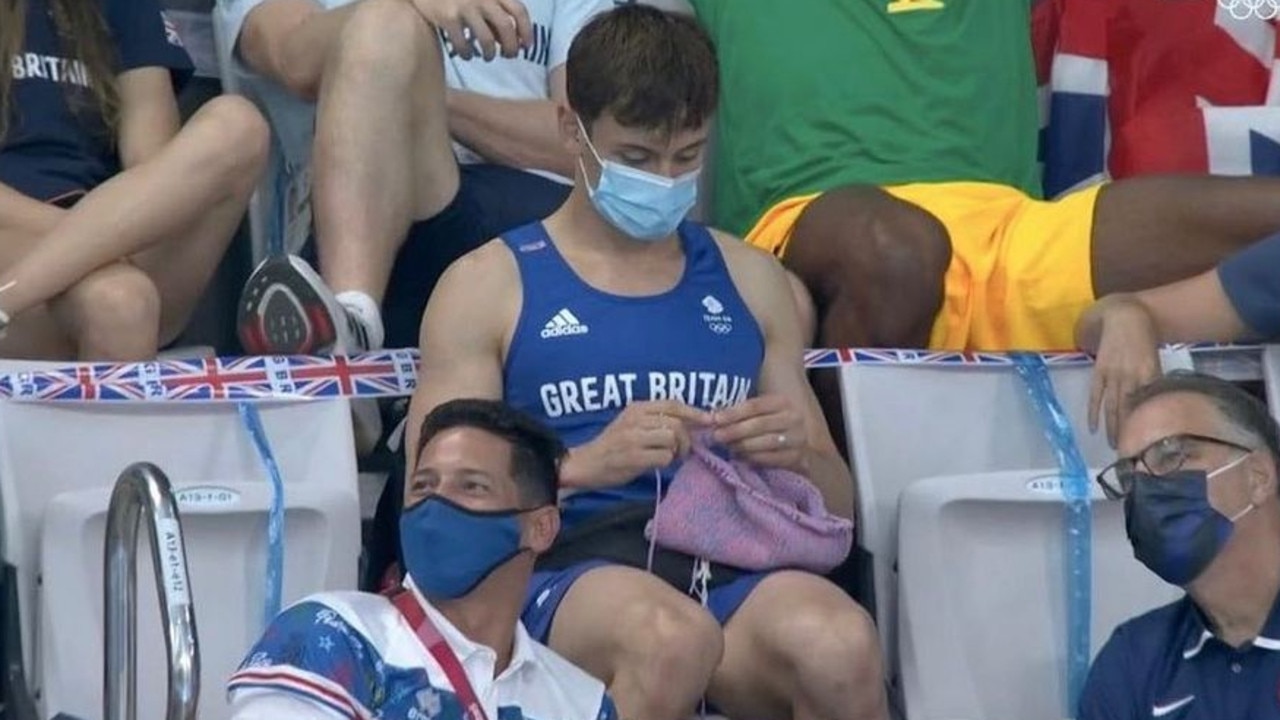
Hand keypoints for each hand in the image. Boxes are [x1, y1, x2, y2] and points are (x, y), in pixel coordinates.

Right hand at [408, 0, 532, 60]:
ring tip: (487, 56)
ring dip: (490, 53)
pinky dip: (467, 54)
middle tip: (508, 56)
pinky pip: (463, 44)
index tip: (527, 46)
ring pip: (487, 39)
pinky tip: (466, 55)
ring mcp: (465, 7)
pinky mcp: (447, 17)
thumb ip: (494, 13)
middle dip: (511, 47)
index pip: (519, 11)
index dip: (526, 31)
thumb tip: (508, 41)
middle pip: (506, 27)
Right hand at [574, 400, 711, 487]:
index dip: (694, 412)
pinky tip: (656, 464)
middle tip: (683, 452)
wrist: (586, 464)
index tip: (708, 421)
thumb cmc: (613, 446)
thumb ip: (656, 421)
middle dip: (687, 439)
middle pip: (676, 423)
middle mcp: (635, 419)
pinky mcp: (633, 457)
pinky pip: (664, 457)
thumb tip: (691, 424)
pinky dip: (666, 462)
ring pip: (672, 438)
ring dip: (677, 451)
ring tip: (670, 458)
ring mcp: (634, 438)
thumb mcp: (632, 425)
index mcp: (636, 408)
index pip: (673, 404)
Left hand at [711, 394, 808, 471]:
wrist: (796, 444)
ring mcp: (798, 439)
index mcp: (782, 402)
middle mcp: (793, 418)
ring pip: (767, 442)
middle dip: (735, 430)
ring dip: (743, 445)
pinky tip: (741, 457)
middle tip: (717, 436)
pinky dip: (754, 458)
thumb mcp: (759, 413)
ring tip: (728, 447)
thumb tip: (710, 417)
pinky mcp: (797, 457)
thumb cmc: (770, 424)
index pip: (755, 406)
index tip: (715, 419)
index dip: (734, 413)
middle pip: (760, 424)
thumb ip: (739, 413)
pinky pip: (772, 458)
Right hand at [1088, 299, 1160, 446]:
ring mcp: (1114, 374)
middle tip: (1132, 451)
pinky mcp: (1100, 371)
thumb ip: (1152, 382)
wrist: (1126, 316)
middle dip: (1131, 431)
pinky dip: (1094, 412)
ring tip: (1115, 445)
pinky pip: (1096, 395)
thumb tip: (1153, 404)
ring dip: (1114, 427)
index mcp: (1151, 374)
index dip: (1149, 424)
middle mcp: (1133, 376)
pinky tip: (1093, 427)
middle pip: (1131, 410)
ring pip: (1114, 406)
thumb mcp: (1154, 361)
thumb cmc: (1144, 339)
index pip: (1150, 405)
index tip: (1152, 442)